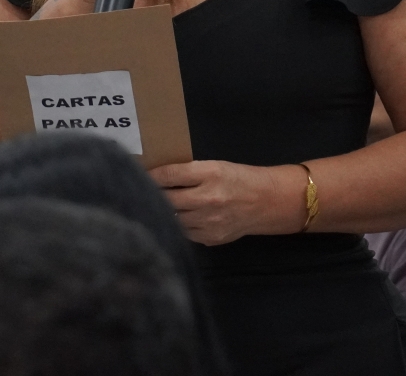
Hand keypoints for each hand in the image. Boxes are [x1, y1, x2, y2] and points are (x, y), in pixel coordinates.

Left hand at [150, 159, 305, 245]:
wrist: (267, 203)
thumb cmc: (238, 179)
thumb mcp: (215, 166)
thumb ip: (188, 172)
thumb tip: (155, 177)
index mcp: (210, 174)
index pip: (170, 174)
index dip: (151, 175)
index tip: (138, 174)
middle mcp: (208, 199)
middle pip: (166, 199)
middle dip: (152, 195)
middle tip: (139, 191)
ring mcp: (209, 222)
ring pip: (171, 218)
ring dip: (162, 212)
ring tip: (154, 206)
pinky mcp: (210, 239)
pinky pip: (183, 232)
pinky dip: (177, 225)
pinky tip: (176, 219)